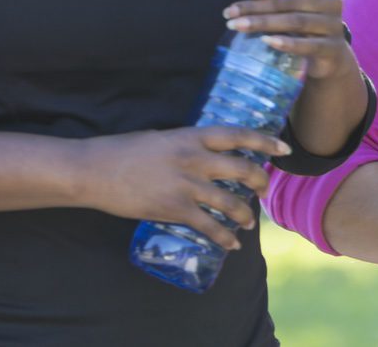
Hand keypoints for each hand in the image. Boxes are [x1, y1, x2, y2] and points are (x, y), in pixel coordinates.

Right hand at [73, 126, 289, 250]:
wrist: (93, 171)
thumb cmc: (123, 151)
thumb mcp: (161, 138)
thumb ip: (186, 145)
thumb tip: (204, 153)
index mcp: (190, 136)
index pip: (238, 135)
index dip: (265, 142)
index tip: (284, 148)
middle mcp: (193, 158)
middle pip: (241, 169)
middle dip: (259, 181)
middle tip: (264, 189)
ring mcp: (185, 185)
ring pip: (230, 201)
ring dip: (245, 214)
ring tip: (250, 221)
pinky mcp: (174, 209)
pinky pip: (208, 226)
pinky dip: (224, 237)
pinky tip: (231, 244)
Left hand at [225, 0, 359, 82]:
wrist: (331, 54)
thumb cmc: (303, 20)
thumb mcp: (289, 2)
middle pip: (287, 0)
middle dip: (254, 6)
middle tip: (228, 12)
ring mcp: (333, 24)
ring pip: (294, 21)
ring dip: (262, 23)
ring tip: (236, 26)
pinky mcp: (332, 48)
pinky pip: (307, 45)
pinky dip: (286, 43)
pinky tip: (266, 41)